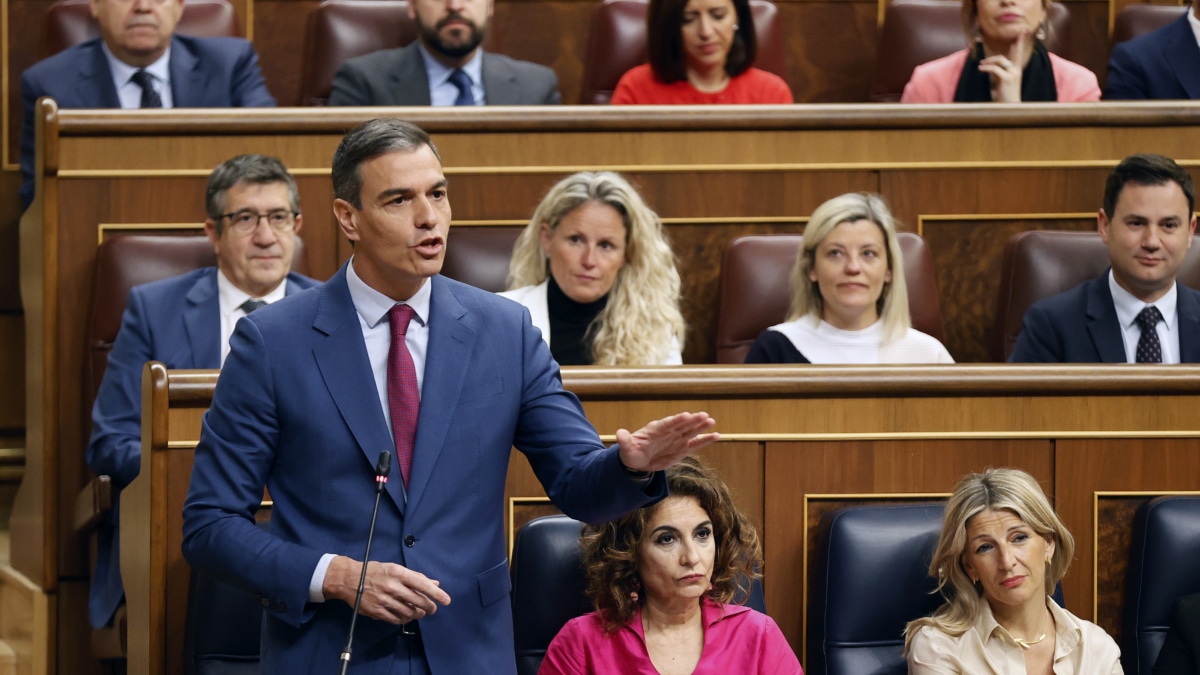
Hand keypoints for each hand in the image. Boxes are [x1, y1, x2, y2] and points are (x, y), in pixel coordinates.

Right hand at [324, 556, 451, 623]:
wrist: (349, 579)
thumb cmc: (374, 571)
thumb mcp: (395, 568)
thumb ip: (415, 577)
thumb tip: (434, 583)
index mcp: (398, 573)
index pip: (422, 584)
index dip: (436, 593)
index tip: (446, 600)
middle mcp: (392, 586)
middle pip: (418, 601)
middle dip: (429, 607)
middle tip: (432, 609)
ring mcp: (384, 600)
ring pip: (409, 612)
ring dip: (418, 614)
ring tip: (419, 612)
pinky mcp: (377, 611)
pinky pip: (397, 619)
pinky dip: (405, 619)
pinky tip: (407, 616)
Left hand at [616, 411, 718, 472]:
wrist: (638, 462)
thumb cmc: (631, 453)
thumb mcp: (626, 449)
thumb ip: (624, 441)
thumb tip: (619, 433)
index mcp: (655, 430)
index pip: (667, 424)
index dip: (676, 420)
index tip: (685, 415)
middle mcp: (668, 432)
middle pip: (681, 425)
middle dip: (692, 421)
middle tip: (704, 415)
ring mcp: (676, 440)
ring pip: (690, 432)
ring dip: (701, 427)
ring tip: (711, 421)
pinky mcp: (682, 449)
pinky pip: (695, 444)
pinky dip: (705, 440)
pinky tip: (715, 435)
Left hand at [978, 28, 1028, 101]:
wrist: (1009, 108)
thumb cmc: (1003, 97)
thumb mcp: (1001, 82)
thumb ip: (999, 72)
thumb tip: (991, 65)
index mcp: (1016, 70)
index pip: (1018, 54)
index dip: (1019, 43)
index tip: (1022, 32)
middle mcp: (1016, 70)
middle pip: (1017, 52)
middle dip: (1019, 40)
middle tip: (1021, 29)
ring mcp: (1013, 74)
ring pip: (1001, 60)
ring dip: (989, 60)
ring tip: (981, 64)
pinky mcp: (1006, 79)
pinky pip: (995, 69)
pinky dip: (986, 68)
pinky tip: (981, 69)